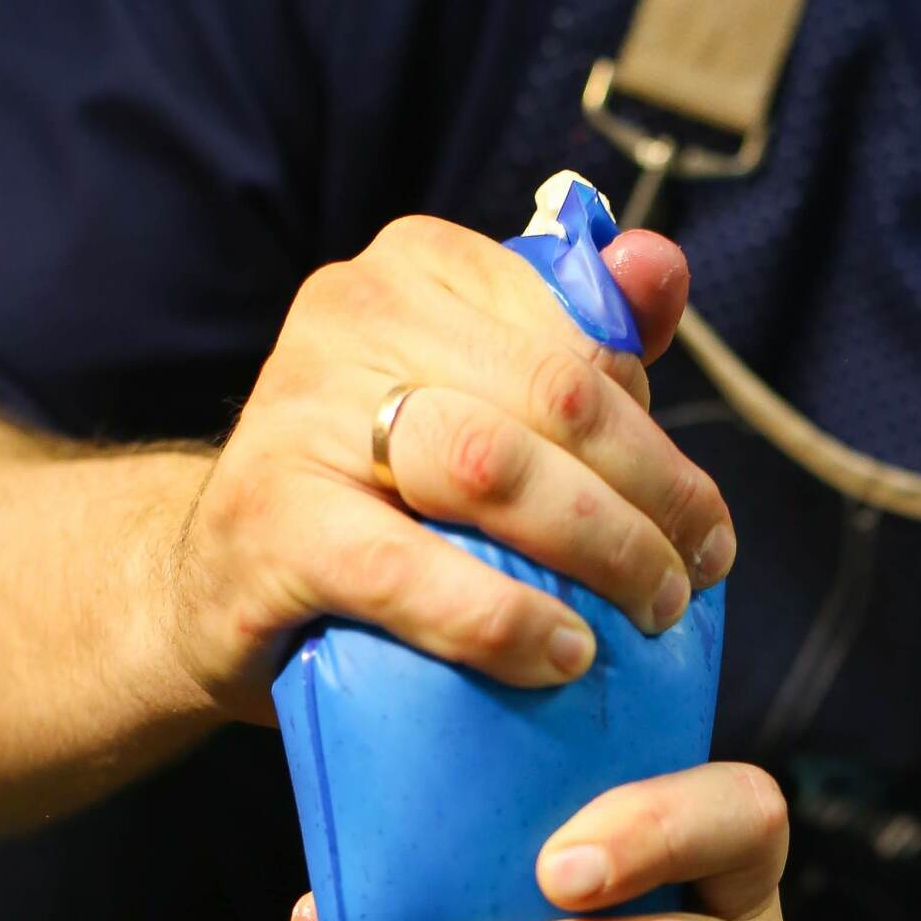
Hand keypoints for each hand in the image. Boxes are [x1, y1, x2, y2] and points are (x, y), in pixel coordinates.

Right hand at [164, 213, 734, 721]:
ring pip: (491, 468)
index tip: (701, 522)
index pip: (578, 341)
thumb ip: (574, 340)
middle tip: (692, 581)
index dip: (657, 441)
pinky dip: (501, 620)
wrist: (220, 582)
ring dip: (599, 551)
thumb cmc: (377, 495)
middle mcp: (349, 314)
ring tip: (647, 615)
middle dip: (651, 499)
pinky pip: (409, 570)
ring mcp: (298, 415)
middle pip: (552, 399)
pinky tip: (560, 654)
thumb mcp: (480, 405)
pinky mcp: (270, 524)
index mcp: (418, 270)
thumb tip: (663, 265)